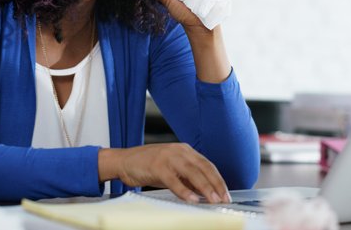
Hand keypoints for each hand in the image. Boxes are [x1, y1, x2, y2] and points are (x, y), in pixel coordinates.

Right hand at [98, 143, 230, 203]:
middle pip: (204, 167)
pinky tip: (192, 199)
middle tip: (224, 199)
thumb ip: (187, 178)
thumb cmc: (147, 166)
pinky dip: (184, 190)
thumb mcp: (171, 170)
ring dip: (205, 187)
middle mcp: (179, 151)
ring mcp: (168, 157)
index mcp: (184, 150)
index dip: (218, 180)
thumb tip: (205, 192)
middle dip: (216, 184)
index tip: (226, 194)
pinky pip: (174, 180)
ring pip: (192, 172)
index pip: (207, 165)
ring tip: (213, 200)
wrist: (123, 161)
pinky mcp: (157, 166)